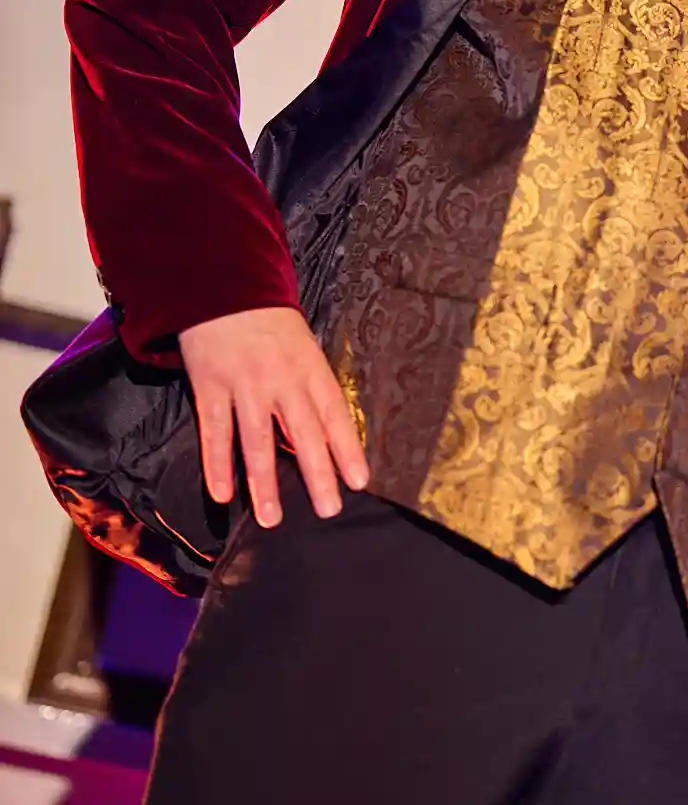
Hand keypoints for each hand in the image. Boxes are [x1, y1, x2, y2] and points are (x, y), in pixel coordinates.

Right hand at [179, 304, 368, 527]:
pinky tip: (222, 494)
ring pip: (257, 440)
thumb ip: (311, 389)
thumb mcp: (303, 347)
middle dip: (317, 474)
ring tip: (271, 518)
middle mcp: (281, 380)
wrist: (224, 286)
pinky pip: (215, 431)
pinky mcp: (210, 386)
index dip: (348, 448)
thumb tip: (323, 437)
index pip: (335, 414)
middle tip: (327, 510)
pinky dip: (217, 464)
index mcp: (310, 369)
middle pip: (303, 433)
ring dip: (263, 483)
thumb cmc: (270, 322)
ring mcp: (244, 384)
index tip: (359, 481)